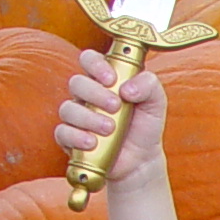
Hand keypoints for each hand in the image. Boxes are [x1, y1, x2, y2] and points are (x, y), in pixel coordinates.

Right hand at [56, 48, 167, 188]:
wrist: (142, 159)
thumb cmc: (145, 125)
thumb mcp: (156, 102)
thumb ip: (148, 85)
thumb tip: (127, 89)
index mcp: (105, 80)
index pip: (89, 59)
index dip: (96, 64)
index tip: (111, 79)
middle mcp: (87, 95)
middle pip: (77, 83)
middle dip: (95, 93)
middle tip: (116, 106)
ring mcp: (77, 116)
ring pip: (68, 109)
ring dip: (89, 118)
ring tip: (110, 128)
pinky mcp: (70, 138)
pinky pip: (62, 132)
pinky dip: (76, 137)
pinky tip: (92, 142)